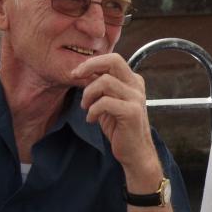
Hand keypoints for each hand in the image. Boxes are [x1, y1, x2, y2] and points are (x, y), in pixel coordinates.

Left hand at [72, 54, 156, 177]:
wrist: (134, 152)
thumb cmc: (120, 127)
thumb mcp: (108, 102)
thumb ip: (100, 87)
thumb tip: (83, 72)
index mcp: (132, 80)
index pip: (112, 60)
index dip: (92, 63)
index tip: (76, 73)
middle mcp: (136, 85)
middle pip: (113, 61)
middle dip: (90, 66)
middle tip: (75, 76)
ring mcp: (136, 98)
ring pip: (105, 82)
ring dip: (88, 94)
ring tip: (85, 107)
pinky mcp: (131, 112)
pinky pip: (105, 102)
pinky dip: (93, 111)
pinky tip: (92, 120)